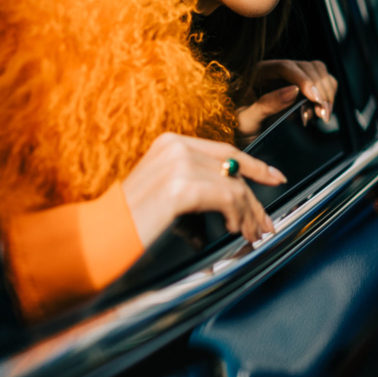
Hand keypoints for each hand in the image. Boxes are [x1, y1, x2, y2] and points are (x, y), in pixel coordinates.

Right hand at [121, 133, 286, 247]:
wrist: (102, 234)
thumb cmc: (131, 220)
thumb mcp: (164, 193)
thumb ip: (195, 190)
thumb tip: (229, 210)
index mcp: (171, 142)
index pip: (225, 150)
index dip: (254, 165)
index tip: (275, 177)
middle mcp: (177, 147)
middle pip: (233, 168)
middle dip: (255, 198)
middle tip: (266, 223)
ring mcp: (179, 164)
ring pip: (234, 186)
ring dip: (248, 214)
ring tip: (252, 234)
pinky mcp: (182, 187)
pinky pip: (226, 200)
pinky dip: (236, 217)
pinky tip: (233, 230)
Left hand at [236, 59, 337, 138]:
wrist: (238, 137)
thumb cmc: (236, 127)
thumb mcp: (246, 119)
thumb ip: (266, 104)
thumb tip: (292, 91)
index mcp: (258, 72)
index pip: (286, 67)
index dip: (304, 80)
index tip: (315, 97)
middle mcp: (276, 70)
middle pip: (307, 67)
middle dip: (319, 89)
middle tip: (322, 113)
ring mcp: (290, 78)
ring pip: (318, 72)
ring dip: (325, 93)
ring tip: (320, 114)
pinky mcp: (300, 88)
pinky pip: (321, 84)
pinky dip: (326, 96)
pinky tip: (317, 113)